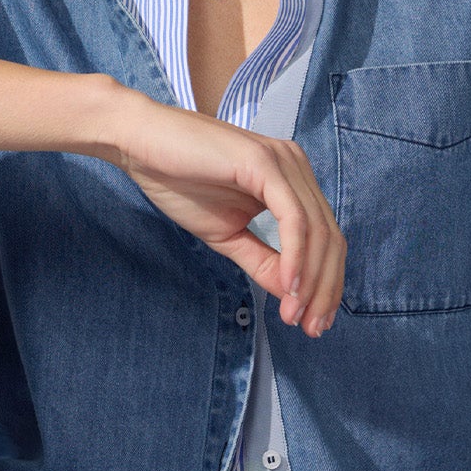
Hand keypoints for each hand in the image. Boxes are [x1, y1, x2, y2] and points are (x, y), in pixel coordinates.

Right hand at [102, 92, 345, 336]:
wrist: (139, 143)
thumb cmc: (178, 181)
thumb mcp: (227, 235)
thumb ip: (262, 261)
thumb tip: (292, 295)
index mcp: (291, 180)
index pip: (325, 238)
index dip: (325, 284)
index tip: (312, 321)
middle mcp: (296, 167)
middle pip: (331, 237)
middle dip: (324, 289)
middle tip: (311, 328)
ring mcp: (284, 162)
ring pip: (318, 231)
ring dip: (311, 280)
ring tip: (296, 314)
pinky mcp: (265, 163)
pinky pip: (293, 218)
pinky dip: (296, 256)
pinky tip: (288, 285)